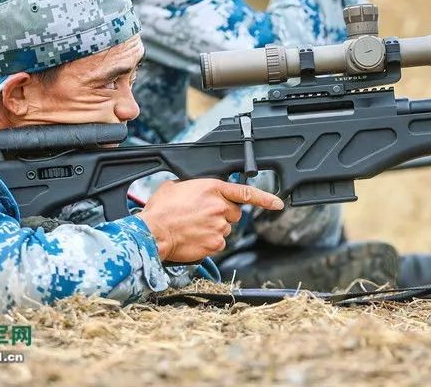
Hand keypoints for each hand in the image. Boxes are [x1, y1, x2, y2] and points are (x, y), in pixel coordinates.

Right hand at [137, 178, 283, 262]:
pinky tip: (194, 238)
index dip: (266, 199)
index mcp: (213, 188)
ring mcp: (219, 227)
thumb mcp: (177, 186)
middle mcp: (220, 207)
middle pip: (234, 213)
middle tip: (202, 217)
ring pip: (225, 229)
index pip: (246, 192)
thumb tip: (197, 191)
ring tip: (193, 227)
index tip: (278, 204)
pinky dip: (209, 243)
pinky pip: (218, 243)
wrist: (153, 232)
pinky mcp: (215, 244)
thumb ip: (195, 187)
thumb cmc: (160, 210)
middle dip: (222, 215)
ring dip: (214, 229)